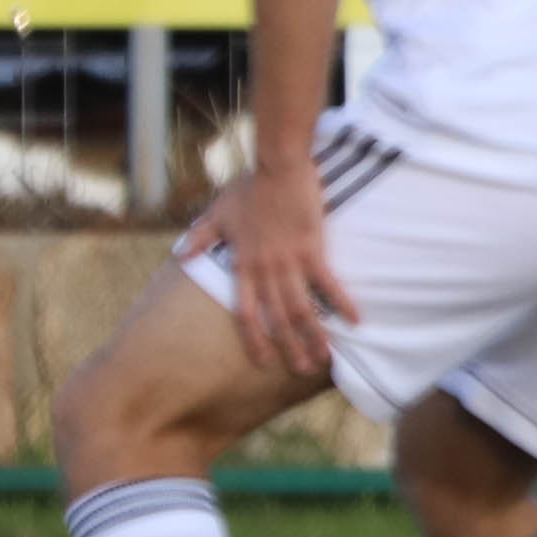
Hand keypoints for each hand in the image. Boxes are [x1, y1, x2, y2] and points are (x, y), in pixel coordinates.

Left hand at [177, 161, 358, 375]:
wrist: (277, 167)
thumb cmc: (248, 187)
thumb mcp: (217, 213)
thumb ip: (201, 237)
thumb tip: (181, 253)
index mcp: (243, 265)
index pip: (245, 312)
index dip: (255, 338)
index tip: (262, 361)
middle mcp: (265, 270)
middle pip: (277, 318)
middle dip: (288, 347)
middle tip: (300, 369)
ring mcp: (289, 262)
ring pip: (301, 309)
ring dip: (313, 336)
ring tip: (324, 358)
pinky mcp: (312, 250)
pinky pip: (328, 284)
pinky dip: (342, 303)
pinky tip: (355, 321)